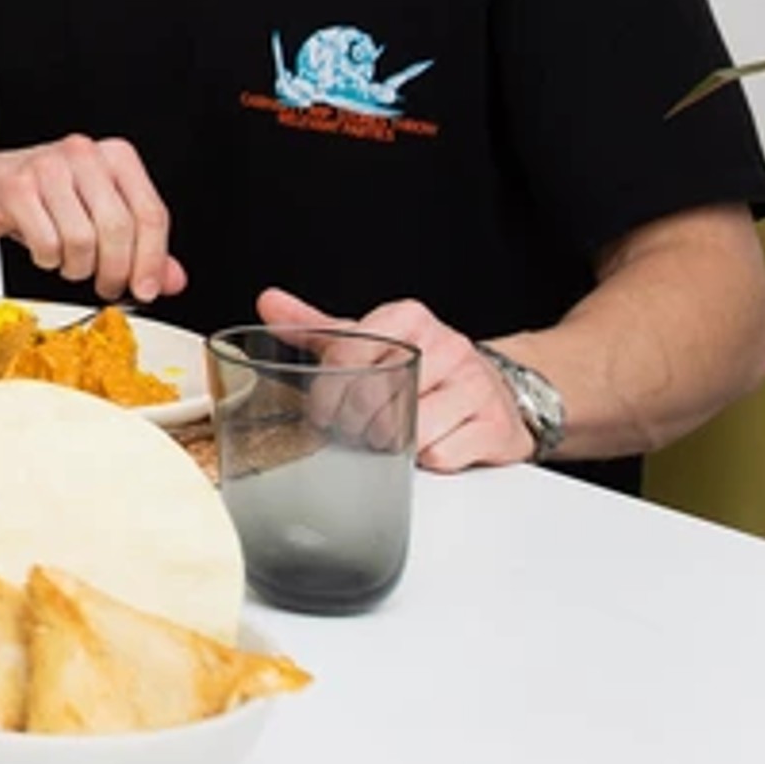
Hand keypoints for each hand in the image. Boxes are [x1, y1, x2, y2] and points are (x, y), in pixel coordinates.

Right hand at [0, 134, 185, 302]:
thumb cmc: (43, 199)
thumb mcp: (98, 218)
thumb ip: (139, 247)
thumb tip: (170, 280)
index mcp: (115, 157)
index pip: (151, 213)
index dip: (153, 259)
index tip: (147, 289)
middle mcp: (85, 154)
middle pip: (119, 229)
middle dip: (115, 271)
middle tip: (107, 286)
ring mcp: (49, 167)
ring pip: (82, 240)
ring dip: (77, 267)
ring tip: (69, 262)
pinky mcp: (17, 187)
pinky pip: (47, 242)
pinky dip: (47, 259)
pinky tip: (44, 250)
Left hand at [254, 287, 527, 472]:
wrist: (492, 390)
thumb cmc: (422, 366)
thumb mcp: (370, 341)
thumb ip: (319, 328)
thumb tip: (269, 304)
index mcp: (410, 318)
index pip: (350, 350)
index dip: (327, 390)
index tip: (321, 411)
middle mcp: (448, 345)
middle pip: (375, 394)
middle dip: (353, 421)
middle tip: (351, 431)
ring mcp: (476, 385)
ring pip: (409, 428)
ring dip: (388, 443)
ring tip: (387, 437)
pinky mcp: (495, 425)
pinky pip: (442, 454)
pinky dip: (426, 460)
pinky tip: (427, 446)